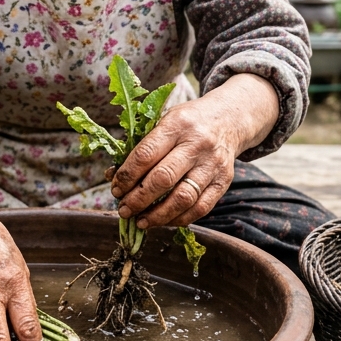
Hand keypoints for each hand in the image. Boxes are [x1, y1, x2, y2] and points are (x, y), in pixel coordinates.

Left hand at [110, 74, 278, 228]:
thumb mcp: (163, 123)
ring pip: (183, 198)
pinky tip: (164, 221)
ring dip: (158, 215)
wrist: (228, 119)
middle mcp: (197, 144)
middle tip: (124, 210)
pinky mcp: (224, 181)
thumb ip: (140, 148)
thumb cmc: (187, 123)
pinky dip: (179, 219)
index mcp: (176, 125)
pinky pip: (201, 208)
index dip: (127, 177)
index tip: (116, 190)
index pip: (145, 155)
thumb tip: (113, 177)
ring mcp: (212, 164)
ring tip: (141, 221)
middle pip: (163, 179)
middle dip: (138, 200)